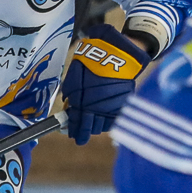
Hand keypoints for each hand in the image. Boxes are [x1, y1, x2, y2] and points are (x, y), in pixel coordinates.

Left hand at [62, 24, 150, 144]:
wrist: (116, 56)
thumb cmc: (91, 65)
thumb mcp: (73, 79)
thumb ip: (70, 98)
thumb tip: (69, 110)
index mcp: (83, 104)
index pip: (77, 124)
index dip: (74, 131)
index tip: (73, 136)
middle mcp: (98, 110)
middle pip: (91, 128)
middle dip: (85, 130)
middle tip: (80, 133)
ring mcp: (112, 108)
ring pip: (103, 126)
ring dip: (96, 126)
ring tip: (92, 122)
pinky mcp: (122, 105)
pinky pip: (113, 119)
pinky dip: (107, 121)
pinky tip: (103, 117)